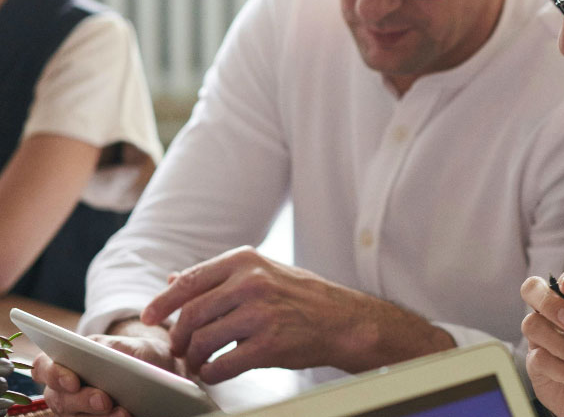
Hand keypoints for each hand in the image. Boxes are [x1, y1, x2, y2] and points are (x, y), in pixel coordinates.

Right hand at [33, 331, 175, 416]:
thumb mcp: (130, 345)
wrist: (160, 371)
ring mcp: (77, 409)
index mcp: (68, 359)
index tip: (73, 381)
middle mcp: (66, 388)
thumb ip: (113, 349)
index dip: (53, 374)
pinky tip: (125, 416)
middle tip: (104, 400)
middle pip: (59, 399)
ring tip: (123, 412)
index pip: (44, 367)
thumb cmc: (138, 354)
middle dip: (82, 400)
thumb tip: (102, 356)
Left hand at [141, 246, 453, 382]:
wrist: (344, 320)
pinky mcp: (270, 344)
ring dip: (193, 357)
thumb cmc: (303, 297)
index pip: (190, 281)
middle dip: (178, 336)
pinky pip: (223, 364)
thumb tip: (174, 279)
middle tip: (178, 348)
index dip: (163, 302)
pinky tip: (215, 372)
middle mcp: (252, 282)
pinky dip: (212, 373)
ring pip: (203, 340)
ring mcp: (261, 313)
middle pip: (192, 313)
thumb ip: (220, 276)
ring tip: (197, 362)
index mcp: (246, 261)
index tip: (149, 316)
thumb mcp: (263, 272)